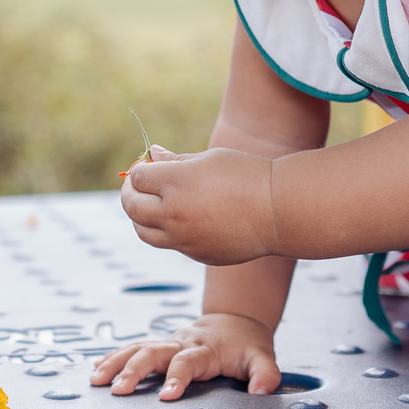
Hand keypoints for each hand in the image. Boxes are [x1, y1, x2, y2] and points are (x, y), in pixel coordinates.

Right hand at [90, 310, 280, 399]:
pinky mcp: (158, 344)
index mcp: (205, 349)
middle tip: (118, 390)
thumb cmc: (247, 346)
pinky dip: (113, 356)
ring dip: (115, 362)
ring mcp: (167, 342)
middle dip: (135, 370)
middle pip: (154, 351)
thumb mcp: (263, 357)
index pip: (188, 362)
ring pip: (137, 347)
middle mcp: (182, 343)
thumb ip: (265, 374)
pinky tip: (95, 370)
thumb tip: (262, 391)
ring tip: (95, 381)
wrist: (235, 321)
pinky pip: (132, 347)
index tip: (166, 396)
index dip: (177, 377)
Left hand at [121, 145, 279, 263]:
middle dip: (129, 193)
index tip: (147, 167)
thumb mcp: (209, 158)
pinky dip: (167, 232)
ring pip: (143, 232)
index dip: (139, 171)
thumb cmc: (246, 175)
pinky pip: (170, 244)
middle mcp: (173, 212)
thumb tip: (152, 154)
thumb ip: (176, 160)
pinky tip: (182, 219)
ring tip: (149, 206)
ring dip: (140, 217)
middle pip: (131, 206)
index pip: (138, 177)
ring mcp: (183, 238)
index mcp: (175, 182)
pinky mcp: (196, 254)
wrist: (278, 210)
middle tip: (137, 186)